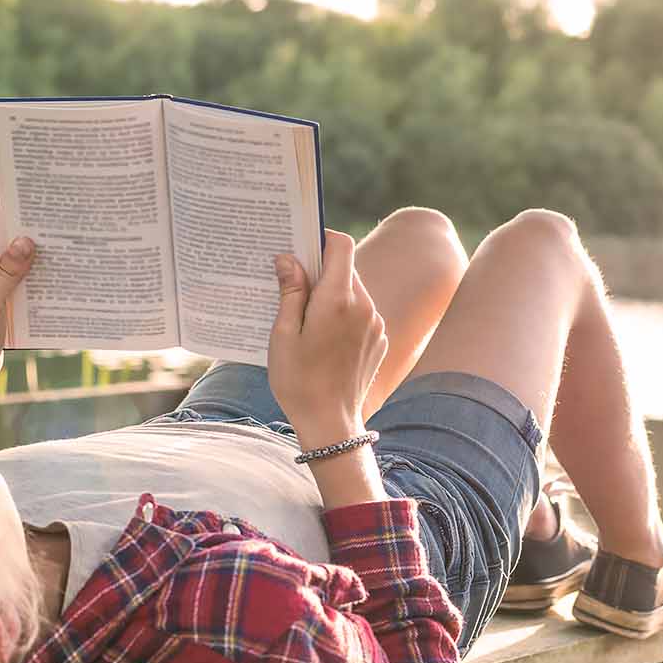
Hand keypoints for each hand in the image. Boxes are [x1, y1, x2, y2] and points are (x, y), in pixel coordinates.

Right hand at [268, 230, 388, 448]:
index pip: (341, 245)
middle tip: (292, 285)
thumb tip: (289, 259)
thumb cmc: (299, 381)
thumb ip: (290, 292)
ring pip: (354, 291)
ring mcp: (375, 324)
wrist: (330, 423)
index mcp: (338, 300)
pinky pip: (361, 314)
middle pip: (346, 268)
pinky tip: (322, 338)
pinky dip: (343, 315)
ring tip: (305, 318)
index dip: (321, 238)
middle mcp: (364, 307)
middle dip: (320, 270)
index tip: (301, 247)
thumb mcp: (283, 334)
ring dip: (331, 294)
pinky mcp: (379, 340)